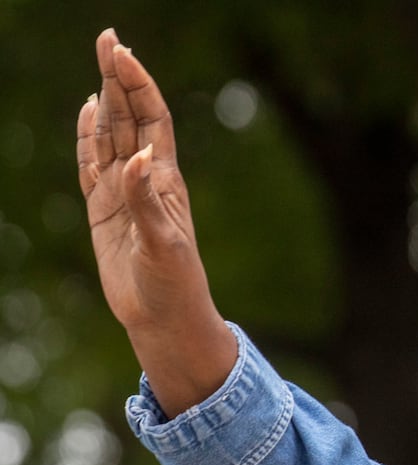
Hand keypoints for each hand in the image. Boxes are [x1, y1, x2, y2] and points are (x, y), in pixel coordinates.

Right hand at [77, 28, 234, 417]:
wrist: (164, 319)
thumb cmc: (174, 285)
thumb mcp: (164, 243)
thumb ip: (147, 201)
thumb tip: (140, 156)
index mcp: (166, 181)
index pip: (152, 120)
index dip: (138, 84)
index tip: (121, 52)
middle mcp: (146, 180)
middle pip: (130, 118)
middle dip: (119, 78)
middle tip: (107, 38)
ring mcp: (123, 194)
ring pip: (110, 136)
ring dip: (105, 101)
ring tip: (102, 63)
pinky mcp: (104, 211)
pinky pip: (92, 165)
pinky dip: (88, 138)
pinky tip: (89, 113)